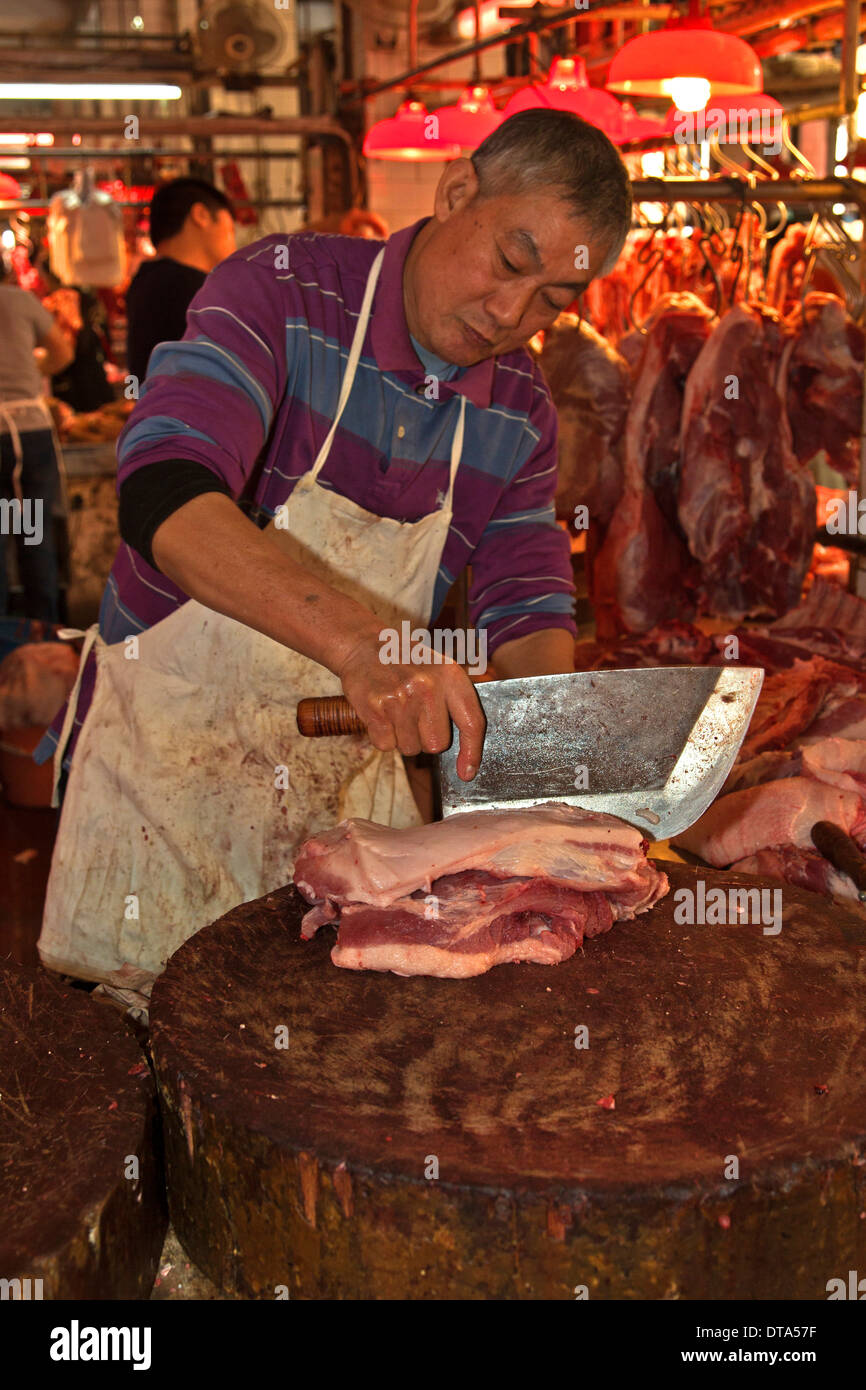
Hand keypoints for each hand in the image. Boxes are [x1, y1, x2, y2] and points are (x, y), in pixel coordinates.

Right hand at [336, 634, 485, 780]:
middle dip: (426, 740)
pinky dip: (383, 737)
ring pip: (410, 748)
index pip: (472, 723)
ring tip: (398, 712)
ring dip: (403, 738)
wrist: (365, 646)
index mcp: (450, 676)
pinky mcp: (376, 708)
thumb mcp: (440, 670)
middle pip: (437, 745)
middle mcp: (428, 687)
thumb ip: (455, 702)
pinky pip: (386, 745)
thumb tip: (468, 754)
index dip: (472, 753)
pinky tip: (382, 714)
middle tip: (416, 718)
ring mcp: (401, 698)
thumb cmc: (408, 664)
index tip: (467, 773)